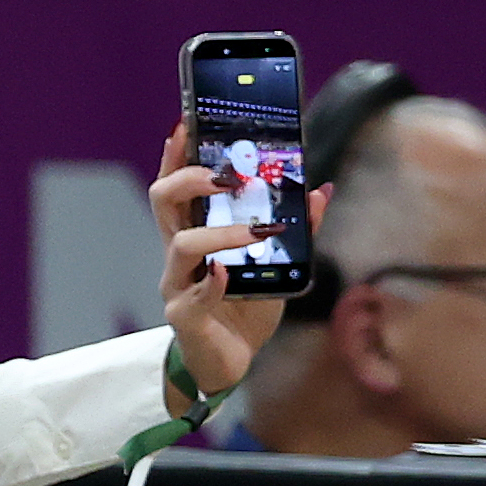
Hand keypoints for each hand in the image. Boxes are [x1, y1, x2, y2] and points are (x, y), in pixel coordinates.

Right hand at [156, 119, 332, 399]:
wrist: (232, 362)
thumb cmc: (245, 307)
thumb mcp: (277, 262)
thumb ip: (298, 228)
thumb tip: (321, 189)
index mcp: (194, 233)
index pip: (177, 185)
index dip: (176, 154)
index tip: (186, 123)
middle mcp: (178, 255)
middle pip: (163, 201)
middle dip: (191, 179)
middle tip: (228, 176)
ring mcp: (178, 285)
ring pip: (180, 245)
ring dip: (220, 232)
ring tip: (256, 232)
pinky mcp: (185, 317)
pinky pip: (193, 296)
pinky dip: (213, 283)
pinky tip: (228, 276)